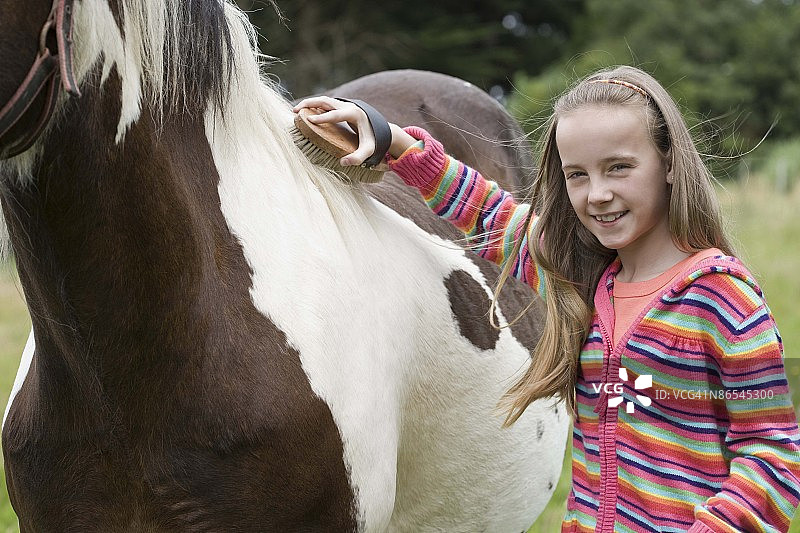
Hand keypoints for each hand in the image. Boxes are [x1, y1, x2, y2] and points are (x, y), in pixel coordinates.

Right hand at [293, 97, 416, 165]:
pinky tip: (305, 113)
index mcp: (354, 114)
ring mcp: (344, 104)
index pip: (335, 114)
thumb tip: (343, 162)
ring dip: (309, 103)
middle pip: (326, 101)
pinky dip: (314, 106)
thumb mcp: (369, 150)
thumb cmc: (373, 140)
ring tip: (296, 111)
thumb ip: (358, 158)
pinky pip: (325, 103)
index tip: (309, 120)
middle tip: (295, 111)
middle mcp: (348, 106)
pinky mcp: (341, 106)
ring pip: (324, 100)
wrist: (380, 128)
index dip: (322, 117)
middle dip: (310, 104)